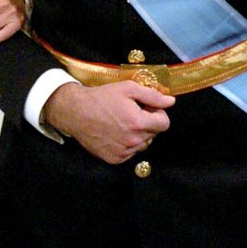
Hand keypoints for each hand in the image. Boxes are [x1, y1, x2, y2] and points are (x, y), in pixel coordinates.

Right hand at [43, 80, 173, 163]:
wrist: (76, 112)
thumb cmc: (101, 98)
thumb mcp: (128, 89)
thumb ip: (153, 96)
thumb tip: (171, 102)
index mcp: (138, 122)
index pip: (164, 124)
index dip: (158, 114)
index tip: (147, 109)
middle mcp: (132, 140)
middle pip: (154, 134)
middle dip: (147, 123)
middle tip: (132, 113)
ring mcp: (123, 151)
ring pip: (143, 145)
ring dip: (138, 135)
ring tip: (122, 124)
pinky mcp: (114, 158)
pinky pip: (130, 153)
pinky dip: (127, 144)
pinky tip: (116, 133)